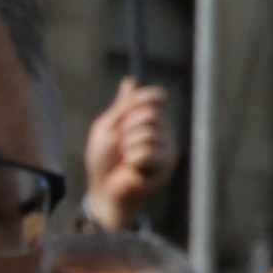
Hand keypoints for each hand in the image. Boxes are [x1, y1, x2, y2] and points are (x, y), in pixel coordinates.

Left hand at [80, 78, 173, 231]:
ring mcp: (167, 148)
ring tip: (125, 160)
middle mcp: (164, 131)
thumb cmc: (104, 160)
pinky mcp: (166, 166)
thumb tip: (130, 81)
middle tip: (120, 145)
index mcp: (151, 119)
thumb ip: (122, 107)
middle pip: (149, 114)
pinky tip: (133, 169)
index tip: (123, 117)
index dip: (138, 102)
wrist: (104, 191)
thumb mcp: (107, 127)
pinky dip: (132, 160)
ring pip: (147, 134)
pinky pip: (146, 153)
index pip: (156, 96)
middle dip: (126, 128)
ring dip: (127, 147)